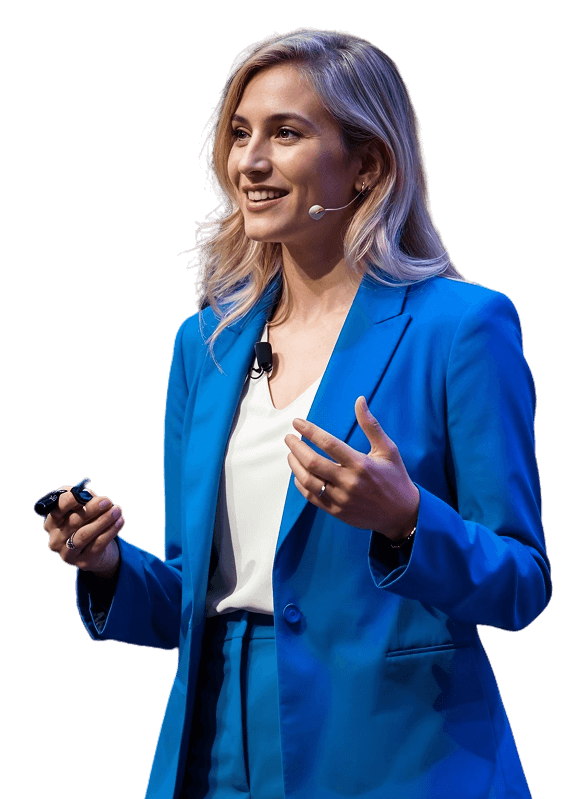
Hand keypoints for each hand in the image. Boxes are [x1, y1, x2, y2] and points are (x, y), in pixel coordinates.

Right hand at [43, 485, 123, 575]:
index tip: (86, 493)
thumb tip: (87, 494)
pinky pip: (98, 544)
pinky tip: (119, 521)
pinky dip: (110, 531)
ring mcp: (67, 553)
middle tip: (107, 501)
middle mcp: (55, 539)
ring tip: (117, 510)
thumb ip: (82, 498)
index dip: (70, 500)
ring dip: (103, 520)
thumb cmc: (86, 523)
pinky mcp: (83, 562)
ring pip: (85, 534)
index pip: (56, 509)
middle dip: (93, 508)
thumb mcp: (82, 508)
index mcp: (51, 522)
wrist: (96, 550)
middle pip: (74, 521)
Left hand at [285, 396, 418, 540]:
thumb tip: (360, 400)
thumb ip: (371, 425)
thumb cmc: (395, 478)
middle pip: (313, 462)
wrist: (402, 514)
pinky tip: (298, 474)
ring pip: (308, 480)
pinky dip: (300, 484)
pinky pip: (311, 497)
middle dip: (296, 447)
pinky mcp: (337, 511)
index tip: (297, 422)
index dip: (310, 431)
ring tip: (291, 454)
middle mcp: (349, 482)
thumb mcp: (388, 449)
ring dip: (295, 465)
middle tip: (289, 437)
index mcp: (361, 464)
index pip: (329, 443)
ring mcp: (341, 498)